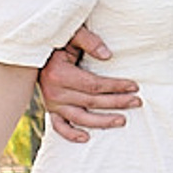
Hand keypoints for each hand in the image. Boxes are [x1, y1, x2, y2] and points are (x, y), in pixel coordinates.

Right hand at [37, 27, 139, 141]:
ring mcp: (51, 102)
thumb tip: (108, 55)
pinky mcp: (50, 108)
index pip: (94, 85)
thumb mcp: (71, 34)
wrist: (34, 50)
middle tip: (137, 102)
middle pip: (91, 102)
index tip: (134, 86)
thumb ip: (89, 41)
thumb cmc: (57, 40)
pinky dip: (70, 134)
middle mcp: (53, 92)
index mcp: (59, 74)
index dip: (115, 86)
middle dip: (116, 102)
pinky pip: (59, 126)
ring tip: (122, 120)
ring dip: (102, 121)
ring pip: (79, 118)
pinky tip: (86, 138)